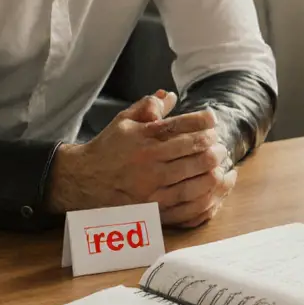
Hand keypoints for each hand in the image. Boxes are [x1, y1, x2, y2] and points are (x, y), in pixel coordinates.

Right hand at [47, 93, 232, 226]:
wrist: (83, 180)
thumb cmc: (109, 147)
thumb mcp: (124, 121)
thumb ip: (148, 106)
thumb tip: (170, 95)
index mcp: (144, 137)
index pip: (184, 125)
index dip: (205, 121)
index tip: (212, 120)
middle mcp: (150, 161)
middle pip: (196, 151)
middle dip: (214, 145)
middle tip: (220, 144)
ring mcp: (152, 188)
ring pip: (197, 179)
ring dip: (214, 170)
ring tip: (220, 163)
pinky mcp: (154, 209)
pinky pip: (188, 205)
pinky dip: (207, 195)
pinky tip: (215, 187)